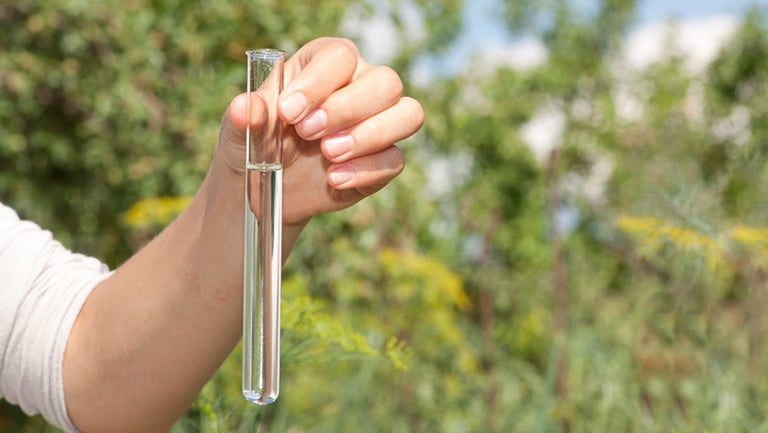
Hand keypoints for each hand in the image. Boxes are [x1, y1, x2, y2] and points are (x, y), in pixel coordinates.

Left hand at [216, 37, 423, 223]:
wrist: (268, 187)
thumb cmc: (258, 143)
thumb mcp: (240, 130)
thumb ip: (245, 117)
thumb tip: (247, 107)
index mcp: (325, 63)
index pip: (339, 57)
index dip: (318, 83)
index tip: (288, 113)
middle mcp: (360, 85)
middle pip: (385, 82)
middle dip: (347, 109)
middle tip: (308, 133)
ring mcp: (378, 122)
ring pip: (408, 114)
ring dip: (371, 135)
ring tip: (329, 153)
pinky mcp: (384, 159)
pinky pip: (395, 160)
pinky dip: (367, 170)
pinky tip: (334, 179)